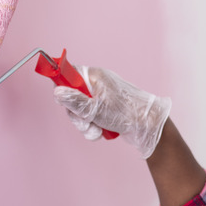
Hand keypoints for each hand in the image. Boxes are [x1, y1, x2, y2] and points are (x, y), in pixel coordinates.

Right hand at [53, 66, 170, 157]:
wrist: (149, 126)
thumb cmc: (125, 113)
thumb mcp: (95, 108)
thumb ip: (73, 101)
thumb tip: (56, 92)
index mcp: (95, 76)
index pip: (69, 74)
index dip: (62, 87)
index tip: (63, 101)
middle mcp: (97, 85)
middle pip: (72, 98)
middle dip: (77, 116)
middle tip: (87, 123)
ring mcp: (101, 98)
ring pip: (80, 112)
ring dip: (86, 125)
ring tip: (97, 130)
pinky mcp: (105, 110)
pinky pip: (90, 119)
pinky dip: (94, 127)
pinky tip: (102, 132)